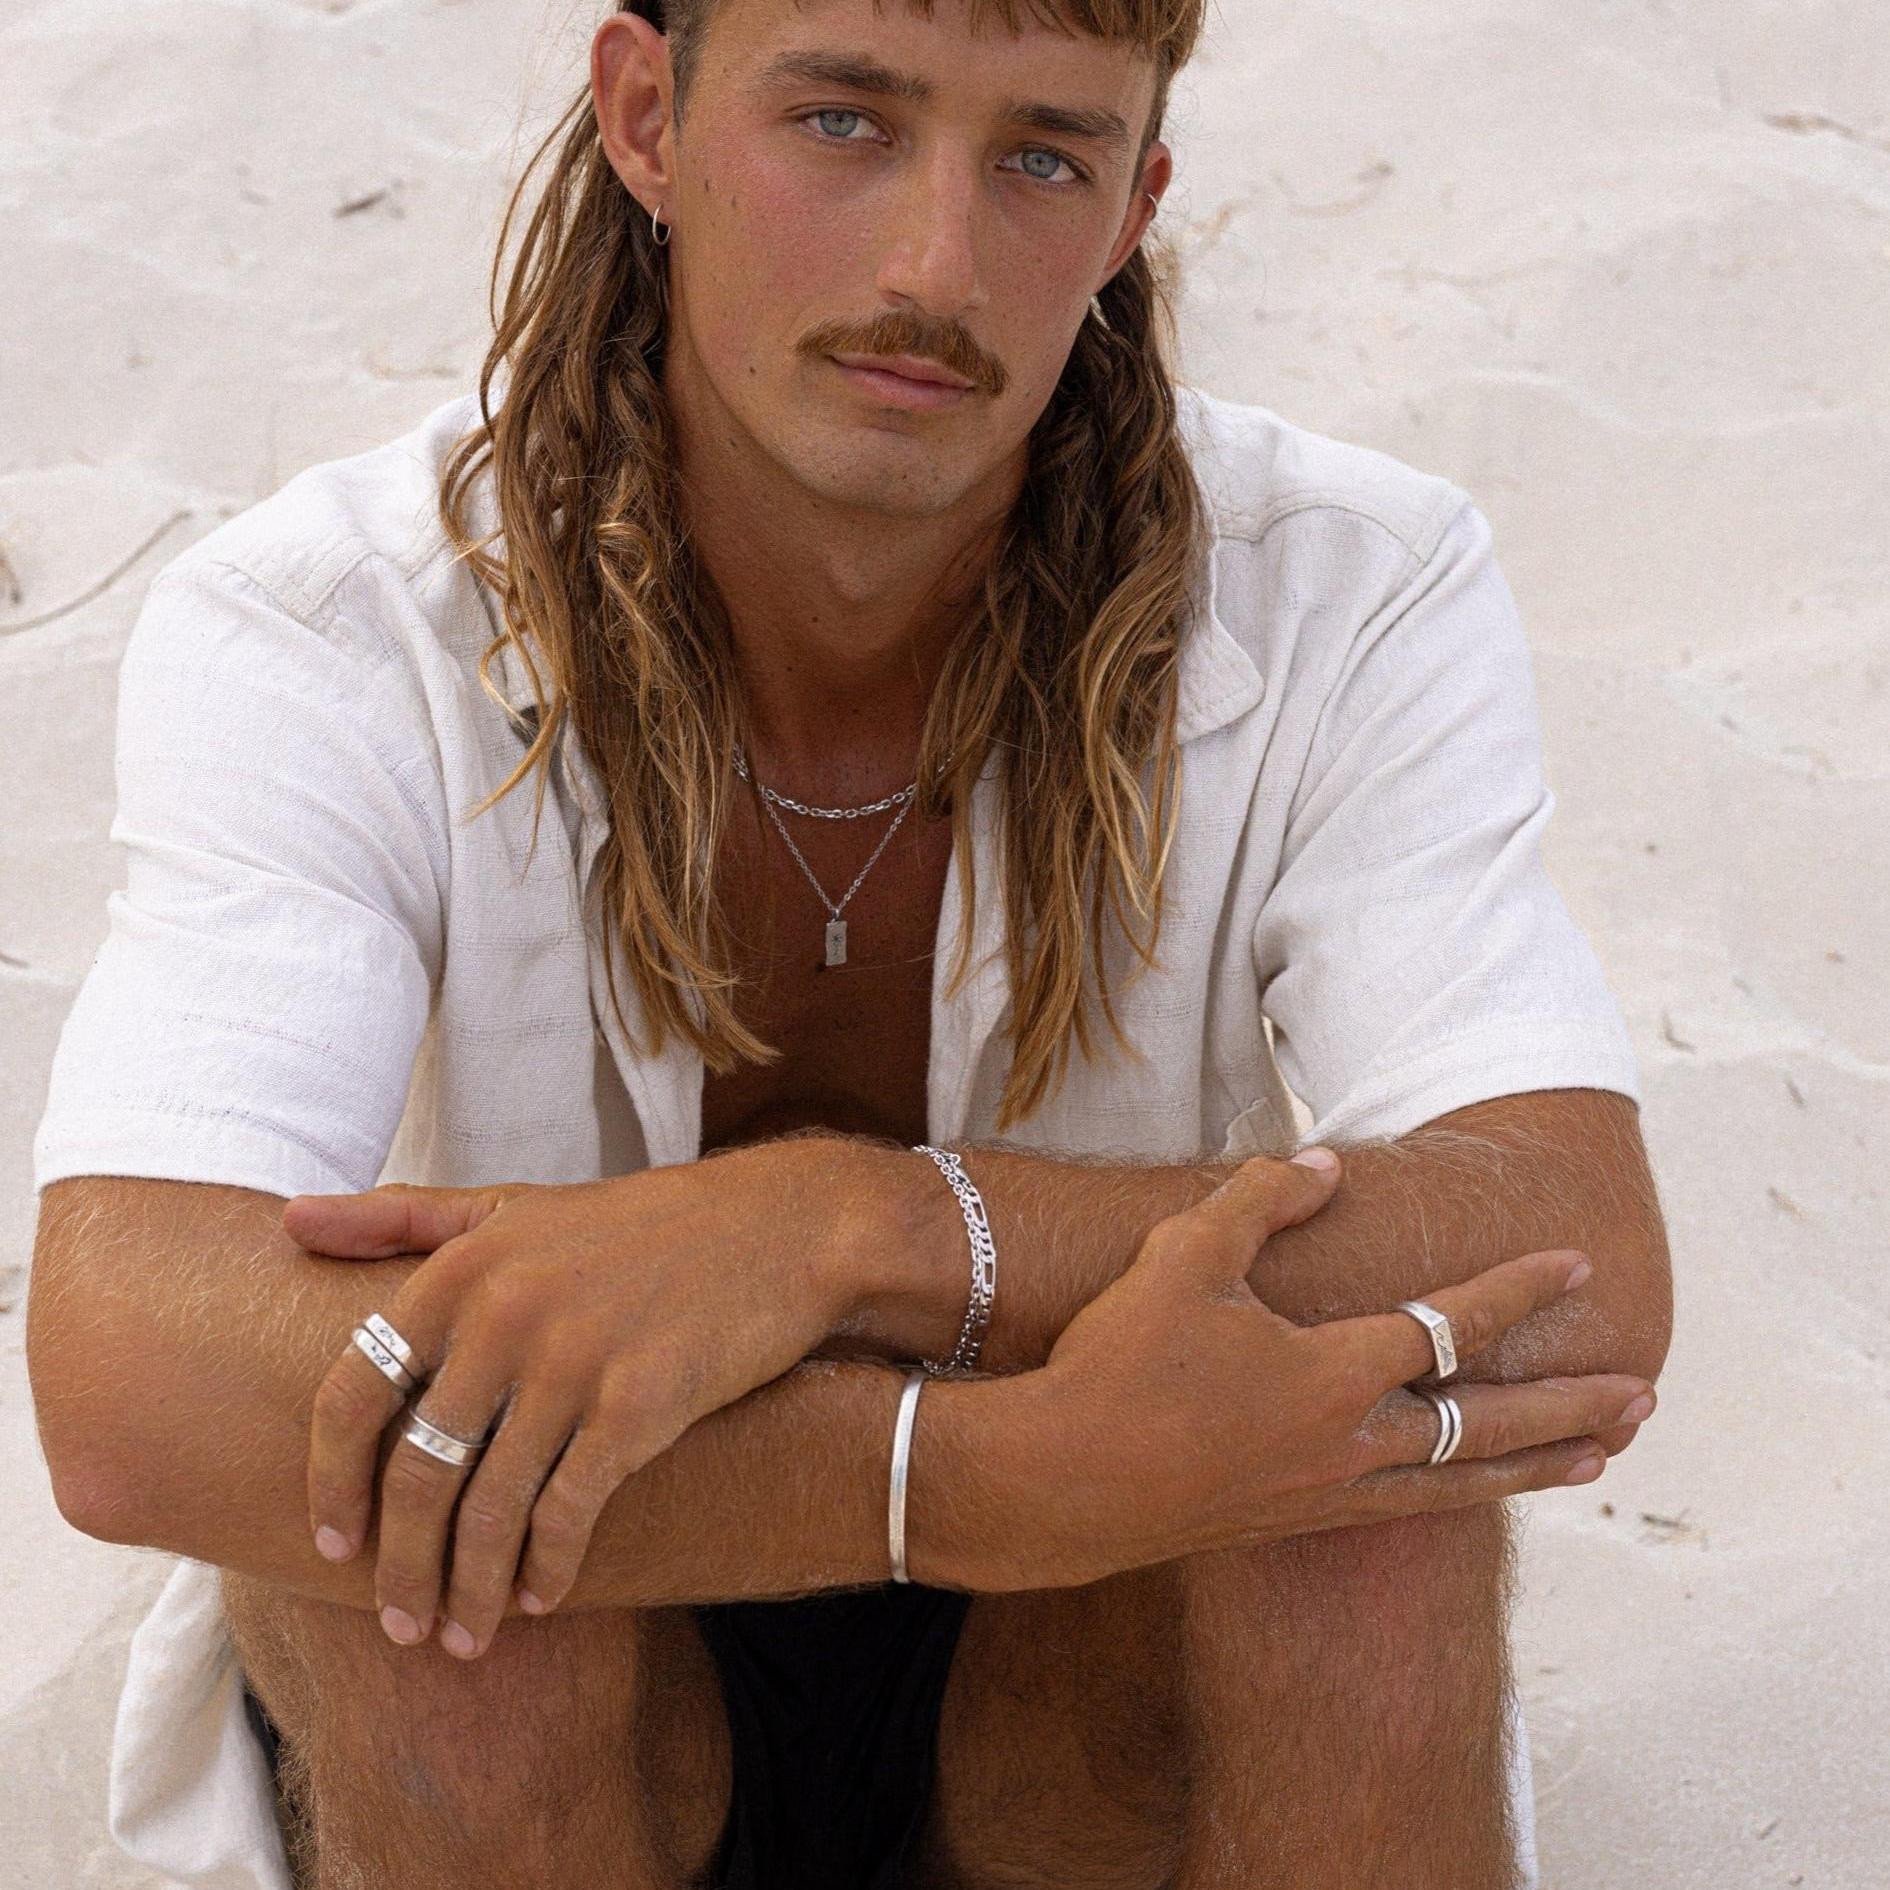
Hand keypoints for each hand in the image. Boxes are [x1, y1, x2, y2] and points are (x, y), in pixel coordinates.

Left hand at [288, 1146, 863, 1658]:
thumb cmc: (643, 1224)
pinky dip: (547, 1570)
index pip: (353, 1390)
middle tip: (400, 1623)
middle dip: (400, 1567)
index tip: (333, 1543)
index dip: (332, 1480)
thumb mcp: (515, 1205)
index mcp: (463, 1266)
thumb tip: (288, 1222)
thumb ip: (403, 1217)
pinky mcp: (637, 1405)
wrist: (780, 1229)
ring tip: (464, 1633)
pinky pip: (567, 1515)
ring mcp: (571, 1361)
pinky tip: (543, 1595)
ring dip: (468, 1590)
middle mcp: (504, 1313)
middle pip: (416, 1473)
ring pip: (487, 1510)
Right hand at [1020, 1150, 1658, 1586]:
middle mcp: (1354, 1443)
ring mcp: (1330, 1494)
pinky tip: (1472, 1486)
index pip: (1454, 1323)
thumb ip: (1263, 1199)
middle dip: (1573, 1405)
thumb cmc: (1120, 1364)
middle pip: (1492, 1424)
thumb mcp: (1185, 1256)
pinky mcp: (1298, 1523)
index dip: (1520, 1288)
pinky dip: (1466, 1492)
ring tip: (1599, 1458)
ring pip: (1465, 1481)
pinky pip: (1412, 1507)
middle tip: (1644, 1396)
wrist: (1062, 1484)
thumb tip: (1327, 1165)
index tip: (1577, 1263)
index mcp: (1337, 1372)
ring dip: (1538, 1464)